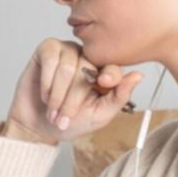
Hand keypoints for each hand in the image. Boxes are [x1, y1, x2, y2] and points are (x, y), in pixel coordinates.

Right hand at [9, 38, 143, 142]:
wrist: (39, 126)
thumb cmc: (72, 122)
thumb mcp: (100, 114)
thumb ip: (119, 96)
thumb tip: (138, 76)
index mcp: (104, 72)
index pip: (113, 67)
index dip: (109, 75)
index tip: (103, 84)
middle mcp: (87, 57)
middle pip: (86, 70)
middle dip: (72, 100)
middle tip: (64, 119)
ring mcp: (67, 51)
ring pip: (67, 67)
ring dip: (57, 95)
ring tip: (53, 111)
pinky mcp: (47, 49)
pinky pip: (50, 60)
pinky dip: (46, 83)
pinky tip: (44, 95)